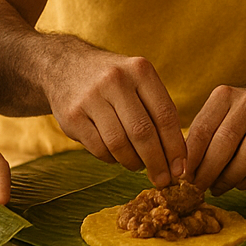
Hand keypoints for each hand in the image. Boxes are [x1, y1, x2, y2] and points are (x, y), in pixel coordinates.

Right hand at [45, 52, 185, 184]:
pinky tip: (116, 156)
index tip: (180, 169)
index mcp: (140, 70)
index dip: (175, 146)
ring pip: (119, 144)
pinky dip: (112, 159)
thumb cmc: (115, 81)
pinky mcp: (72, 115)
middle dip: (156, 162)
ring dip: (133, 162)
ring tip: (138, 166)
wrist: (66, 65)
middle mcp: (116, 80)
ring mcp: (91, 97)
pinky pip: (98, 148)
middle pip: (143, 132)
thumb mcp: (139, 80)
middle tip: (163, 181)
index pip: (165, 115)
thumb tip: (177, 158)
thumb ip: (158, 111)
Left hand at [184, 84, 245, 193]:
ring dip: (227, 180)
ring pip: (245, 159)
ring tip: (215, 188)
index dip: (191, 158)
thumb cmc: (232, 116)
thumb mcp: (213, 115)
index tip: (183, 177)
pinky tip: (235, 184)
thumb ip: (197, 138)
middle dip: (208, 172)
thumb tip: (183, 173)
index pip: (202, 131)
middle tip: (197, 188)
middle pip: (224, 144)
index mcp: (224, 96)